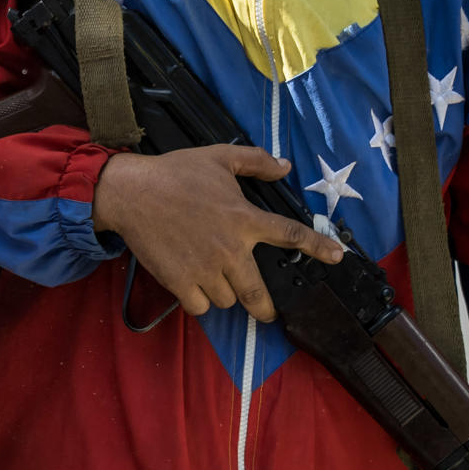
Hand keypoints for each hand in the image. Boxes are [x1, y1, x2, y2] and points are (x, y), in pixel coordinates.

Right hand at [92, 146, 344, 321]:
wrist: (132, 194)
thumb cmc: (175, 173)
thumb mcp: (219, 157)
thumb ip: (255, 161)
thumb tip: (285, 166)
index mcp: (244, 218)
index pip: (289, 235)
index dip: (317, 247)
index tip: (336, 258)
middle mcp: (230, 249)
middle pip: (256, 292)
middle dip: (264, 308)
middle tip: (266, 313)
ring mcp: (205, 269)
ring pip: (226, 299)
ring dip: (224, 293)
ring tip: (213, 281)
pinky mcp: (180, 282)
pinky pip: (200, 306)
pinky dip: (199, 301)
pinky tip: (193, 287)